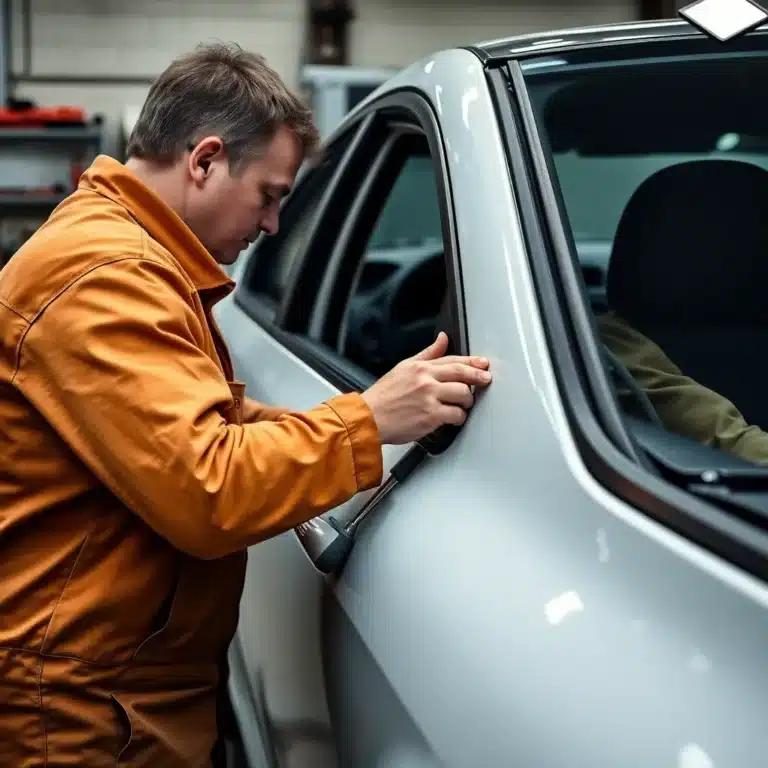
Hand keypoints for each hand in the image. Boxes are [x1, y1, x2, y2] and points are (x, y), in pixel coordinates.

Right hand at [361, 332, 491, 444]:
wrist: (369, 418)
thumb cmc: (383, 396)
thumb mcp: (404, 368)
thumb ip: (427, 354)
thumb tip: (442, 339)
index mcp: (420, 367)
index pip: (452, 360)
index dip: (472, 362)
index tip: (483, 364)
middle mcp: (426, 380)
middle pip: (461, 374)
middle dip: (478, 377)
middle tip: (486, 380)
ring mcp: (429, 398)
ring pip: (462, 394)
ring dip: (467, 401)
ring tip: (464, 404)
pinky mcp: (431, 416)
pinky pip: (456, 415)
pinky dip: (459, 417)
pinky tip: (455, 418)